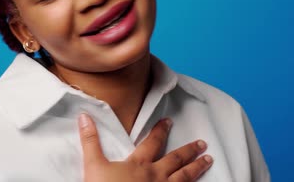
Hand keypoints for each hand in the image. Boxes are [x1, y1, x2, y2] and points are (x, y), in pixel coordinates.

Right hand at [78, 113, 212, 181]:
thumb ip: (90, 141)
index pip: (152, 143)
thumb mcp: (93, 165)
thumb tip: (85, 117)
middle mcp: (155, 177)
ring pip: (185, 178)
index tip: (169, 121)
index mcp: (138, 164)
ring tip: (208, 160)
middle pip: (175, 160)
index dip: (160, 131)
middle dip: (188, 150)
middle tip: (202, 143)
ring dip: (197, 168)